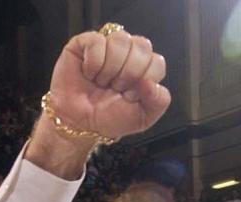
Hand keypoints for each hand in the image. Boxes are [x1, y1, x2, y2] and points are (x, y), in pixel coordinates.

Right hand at [48, 29, 169, 141]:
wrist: (82, 123)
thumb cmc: (111, 117)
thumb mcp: (144, 117)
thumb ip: (159, 101)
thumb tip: (150, 82)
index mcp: (146, 67)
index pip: (157, 62)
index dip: (144, 81)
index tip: (131, 96)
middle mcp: (129, 52)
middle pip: (142, 46)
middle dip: (129, 74)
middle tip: (116, 89)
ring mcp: (108, 45)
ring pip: (120, 40)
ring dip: (111, 68)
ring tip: (102, 82)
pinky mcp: (85, 42)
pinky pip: (97, 41)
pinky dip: (93, 63)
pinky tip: (89, 74)